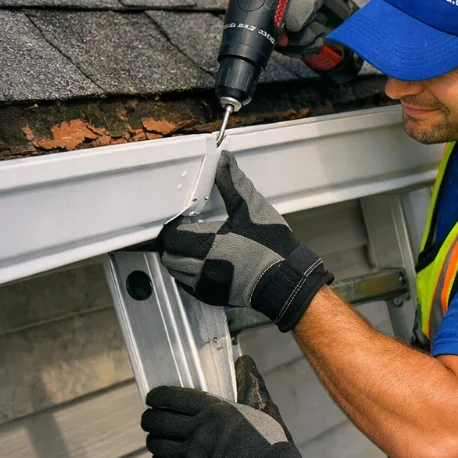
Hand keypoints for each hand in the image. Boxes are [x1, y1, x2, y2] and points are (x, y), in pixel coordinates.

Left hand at [142, 355, 326, 457]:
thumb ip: (250, 386)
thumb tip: (244, 362)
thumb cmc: (272, 446)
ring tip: (159, 440)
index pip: (173, 398)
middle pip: (159, 421)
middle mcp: (198, 432)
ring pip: (157, 445)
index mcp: (215, 412)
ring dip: (155, 440)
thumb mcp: (263, 411)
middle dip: (150, 419)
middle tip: (151, 419)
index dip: (158, 397)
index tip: (153, 398)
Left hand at [160, 150, 332, 331]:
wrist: (288, 281)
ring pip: (176, 271)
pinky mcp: (212, 297)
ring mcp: (205, 285)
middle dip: (174, 242)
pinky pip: (188, 285)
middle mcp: (200, 268)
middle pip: (169, 254)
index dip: (174, 225)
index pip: (170, 235)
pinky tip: (205, 264)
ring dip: (180, 258)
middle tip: (188, 231)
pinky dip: (189, 274)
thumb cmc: (272, 247)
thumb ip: (233, 183)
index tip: (185, 218)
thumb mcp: (252, 208)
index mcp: (206, 244)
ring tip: (196, 247)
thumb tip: (223, 160)